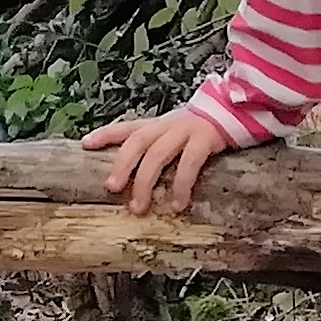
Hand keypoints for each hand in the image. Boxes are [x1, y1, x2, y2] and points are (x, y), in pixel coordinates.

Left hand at [86, 108, 231, 216]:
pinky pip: (190, 163)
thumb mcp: (173, 135)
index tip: (85, 145)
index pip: (126, 128)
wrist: (235, 112)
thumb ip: (155, 148)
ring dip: (145, 181)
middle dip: (121, 164)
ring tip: (138, 207)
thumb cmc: (199, 132)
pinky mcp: (206, 139)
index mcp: (156, 125)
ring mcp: (185, 130)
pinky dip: (181, 185)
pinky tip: (178, 205)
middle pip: (137, 141)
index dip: (105, 134)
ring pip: (157, 153)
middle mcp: (166, 125)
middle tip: (110, 188)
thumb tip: (132, 179)